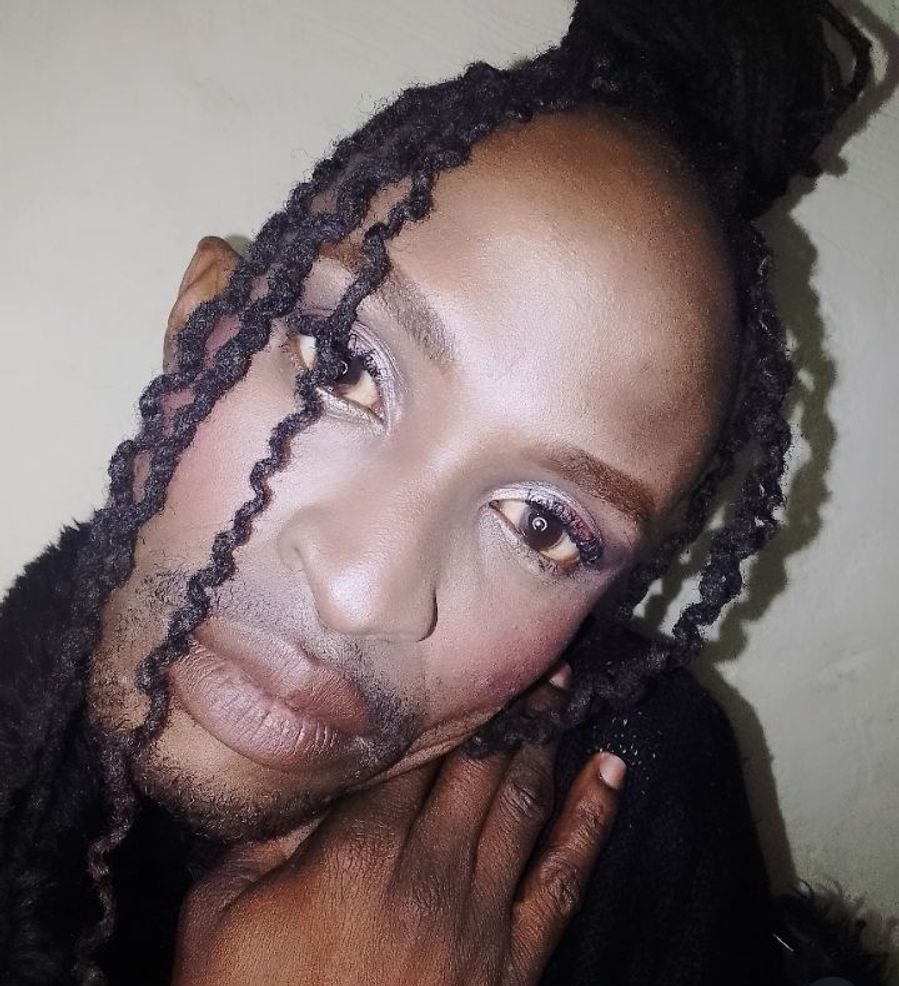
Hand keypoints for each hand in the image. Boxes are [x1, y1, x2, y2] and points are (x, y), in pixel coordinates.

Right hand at [171, 681, 625, 985]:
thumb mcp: (218, 915)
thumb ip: (261, 836)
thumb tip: (310, 777)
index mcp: (357, 849)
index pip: (412, 751)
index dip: (441, 700)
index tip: (462, 656)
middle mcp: (429, 866)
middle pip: (478, 763)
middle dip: (507, 702)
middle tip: (530, 651)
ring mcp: (479, 913)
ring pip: (523, 802)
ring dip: (546, 739)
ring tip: (562, 686)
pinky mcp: (512, 960)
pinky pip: (564, 879)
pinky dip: (592, 821)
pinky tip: (611, 773)